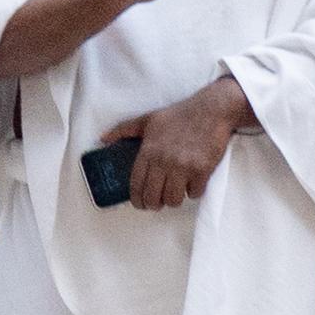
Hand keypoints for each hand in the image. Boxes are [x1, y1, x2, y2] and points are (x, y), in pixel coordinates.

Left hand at [103, 72, 253, 207]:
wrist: (211, 110)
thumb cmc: (179, 115)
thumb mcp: (148, 119)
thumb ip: (123, 129)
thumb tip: (103, 139)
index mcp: (148, 151)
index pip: (136, 184)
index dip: (137, 199)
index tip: (140, 203)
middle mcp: (164, 161)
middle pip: (153, 197)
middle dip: (154, 204)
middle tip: (158, 203)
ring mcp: (184, 167)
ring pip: (174, 199)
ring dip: (174, 199)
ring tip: (175, 193)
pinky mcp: (202, 170)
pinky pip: (194, 192)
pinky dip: (193, 191)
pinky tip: (193, 183)